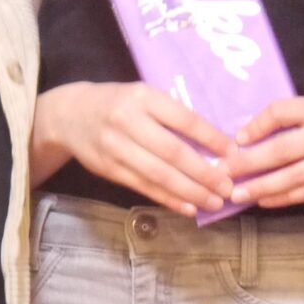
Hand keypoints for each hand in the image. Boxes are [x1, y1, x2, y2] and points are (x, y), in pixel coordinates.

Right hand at [42, 81, 232, 213]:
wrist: (70, 115)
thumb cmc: (118, 103)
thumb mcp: (143, 96)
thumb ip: (171, 115)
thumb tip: (214, 144)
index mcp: (143, 97)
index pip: (184, 120)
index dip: (211, 139)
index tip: (233, 154)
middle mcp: (128, 121)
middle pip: (173, 152)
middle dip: (204, 173)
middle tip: (228, 187)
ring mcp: (116, 147)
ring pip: (159, 175)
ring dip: (190, 192)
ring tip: (214, 202)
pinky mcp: (110, 169)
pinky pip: (144, 187)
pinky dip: (169, 199)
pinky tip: (189, 208)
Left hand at [227, 93, 303, 206]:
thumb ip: (299, 116)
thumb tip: (253, 133)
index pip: (283, 111)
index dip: (256, 125)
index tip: (235, 140)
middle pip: (283, 148)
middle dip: (249, 163)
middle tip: (223, 173)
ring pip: (295, 175)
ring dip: (262, 186)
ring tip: (237, 193)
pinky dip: (285, 197)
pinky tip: (265, 200)